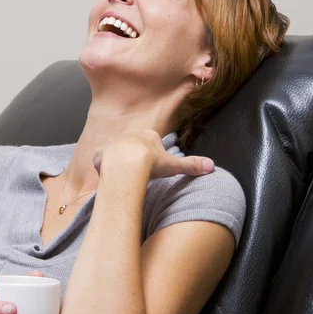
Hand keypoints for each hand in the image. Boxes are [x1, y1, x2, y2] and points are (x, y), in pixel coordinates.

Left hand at [92, 129, 214, 178]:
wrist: (126, 165)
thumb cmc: (151, 164)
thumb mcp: (174, 165)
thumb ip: (191, 165)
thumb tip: (212, 165)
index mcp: (148, 135)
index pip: (151, 145)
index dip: (152, 157)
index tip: (153, 168)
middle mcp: (130, 135)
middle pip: (134, 148)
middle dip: (135, 159)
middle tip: (139, 174)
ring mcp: (114, 143)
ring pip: (117, 153)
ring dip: (119, 164)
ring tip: (124, 178)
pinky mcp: (100, 152)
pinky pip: (102, 160)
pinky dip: (105, 168)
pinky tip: (110, 177)